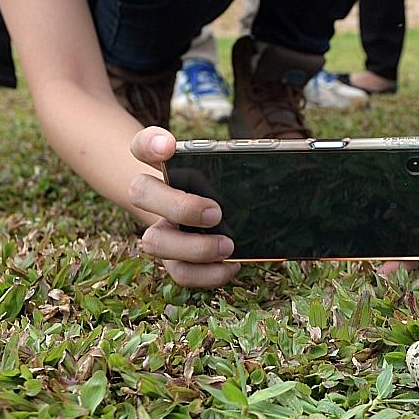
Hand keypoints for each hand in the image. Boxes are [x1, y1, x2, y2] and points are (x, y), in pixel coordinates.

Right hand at [128, 127, 240, 288]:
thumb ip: (234, 162)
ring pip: (154, 242)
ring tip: (228, 245)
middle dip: (179, 205)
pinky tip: (232, 266)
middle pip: (140, 192)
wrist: (209, 219)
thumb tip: (278, 161)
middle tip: (216, 212)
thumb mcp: (224, 170)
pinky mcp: (173, 260)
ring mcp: (160, 231)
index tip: (169, 146)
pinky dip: (207, 274)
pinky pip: (180, 274)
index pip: (143, 146)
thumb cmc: (219, 188)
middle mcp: (154, 198)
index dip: (150, 144)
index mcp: (166, 167)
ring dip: (194, 247)